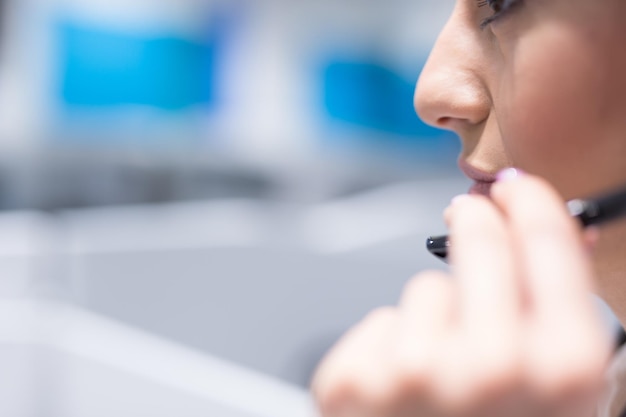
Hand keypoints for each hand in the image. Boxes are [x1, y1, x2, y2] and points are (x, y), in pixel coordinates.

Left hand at [311, 172, 611, 416]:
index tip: (514, 188)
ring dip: (435, 319)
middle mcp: (486, 368)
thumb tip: (561, 236)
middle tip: (470, 217)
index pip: (543, 240)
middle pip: (477, 239)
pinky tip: (403, 396)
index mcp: (561, 371)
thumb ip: (563, 317)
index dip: (529, 203)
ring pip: (425, 289)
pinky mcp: (350, 383)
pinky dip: (392, 349)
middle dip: (477, 224)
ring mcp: (410, 375)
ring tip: (443, 380)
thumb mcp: (565, 399)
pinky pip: (381, 322)